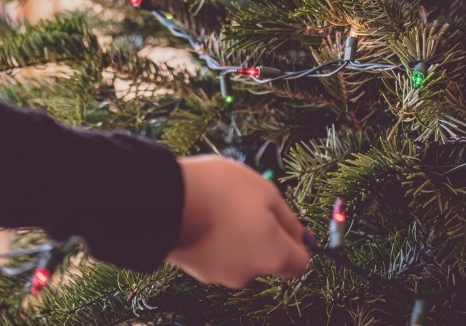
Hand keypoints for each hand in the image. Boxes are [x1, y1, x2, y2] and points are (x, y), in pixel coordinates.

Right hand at [166, 156, 309, 288]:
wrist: (163, 201)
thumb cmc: (220, 191)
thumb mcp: (264, 190)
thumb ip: (287, 217)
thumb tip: (302, 235)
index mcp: (273, 255)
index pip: (300, 263)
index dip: (298, 242)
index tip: (285, 221)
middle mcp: (249, 273)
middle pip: (267, 258)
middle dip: (262, 235)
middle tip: (246, 204)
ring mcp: (219, 275)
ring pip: (239, 256)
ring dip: (235, 235)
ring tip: (218, 206)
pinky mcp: (195, 270)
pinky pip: (215, 254)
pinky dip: (213, 239)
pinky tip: (202, 215)